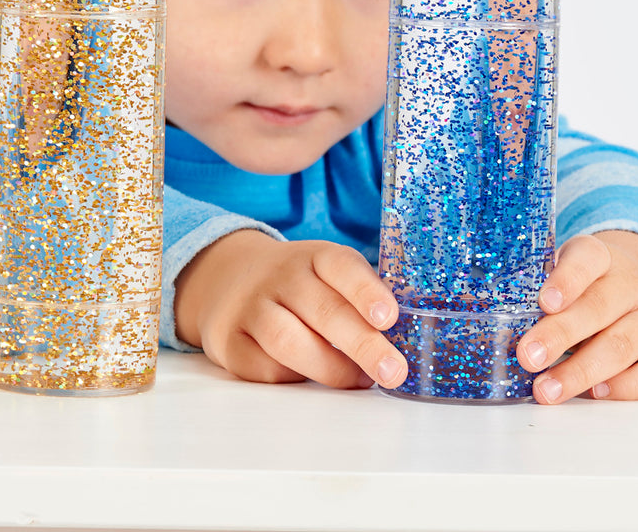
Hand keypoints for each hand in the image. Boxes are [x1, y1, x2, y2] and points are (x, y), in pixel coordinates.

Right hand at [173, 229, 407, 388]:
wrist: (228, 278)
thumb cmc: (299, 286)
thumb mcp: (326, 274)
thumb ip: (361, 298)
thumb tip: (410, 341)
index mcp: (313, 257)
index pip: (340, 265)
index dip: (366, 291)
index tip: (389, 317)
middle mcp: (280, 277)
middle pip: (322, 309)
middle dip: (362, 343)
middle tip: (393, 371)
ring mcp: (251, 308)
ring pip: (289, 340)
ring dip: (331, 368)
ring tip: (359, 381)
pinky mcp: (231, 341)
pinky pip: (265, 367)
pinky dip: (295, 378)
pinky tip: (312, 377)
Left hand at [517, 230, 637, 402]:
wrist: (628, 276)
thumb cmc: (580, 276)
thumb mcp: (558, 264)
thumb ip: (530, 280)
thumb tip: (472, 304)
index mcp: (599, 256)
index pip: (585, 261)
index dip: (566, 282)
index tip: (543, 302)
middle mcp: (628, 284)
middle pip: (598, 308)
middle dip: (560, 336)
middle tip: (527, 356)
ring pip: (621, 345)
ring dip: (581, 371)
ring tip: (546, 389)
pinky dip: (619, 387)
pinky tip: (591, 393)